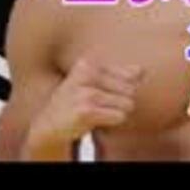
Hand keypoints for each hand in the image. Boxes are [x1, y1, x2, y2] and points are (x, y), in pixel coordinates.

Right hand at [24, 58, 142, 158]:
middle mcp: (86, 74)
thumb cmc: (75, 101)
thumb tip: (142, 70)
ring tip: (96, 111)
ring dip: (115, 112)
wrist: (48, 125)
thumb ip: (120, 74)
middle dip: (119, 101)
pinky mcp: (85, 111)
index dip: (122, 89)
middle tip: (98, 105)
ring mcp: (84, 92)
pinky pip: (119, 116)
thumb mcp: (95, 82)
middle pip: (131, 89)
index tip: (102, 93)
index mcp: (89, 63)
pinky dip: (112, 121)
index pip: (131, 75)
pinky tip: (94, 120)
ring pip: (127, 103)